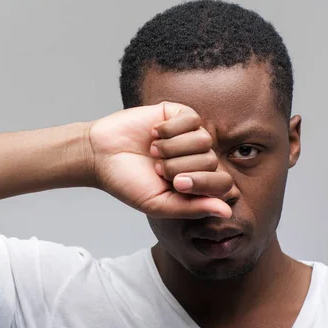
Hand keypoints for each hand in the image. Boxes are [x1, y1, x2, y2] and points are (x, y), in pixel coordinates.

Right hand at [88, 101, 232, 218]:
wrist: (100, 155)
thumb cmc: (128, 183)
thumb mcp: (159, 204)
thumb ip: (193, 208)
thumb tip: (227, 212)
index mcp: (195, 183)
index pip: (222, 183)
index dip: (201, 183)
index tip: (175, 183)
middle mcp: (195, 158)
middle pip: (211, 161)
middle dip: (180, 166)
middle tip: (156, 168)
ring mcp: (188, 136)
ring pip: (203, 139)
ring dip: (173, 148)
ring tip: (153, 151)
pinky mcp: (178, 115)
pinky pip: (192, 119)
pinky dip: (171, 129)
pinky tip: (154, 134)